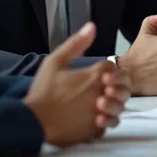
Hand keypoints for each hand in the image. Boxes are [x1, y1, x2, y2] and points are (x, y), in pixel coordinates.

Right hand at [25, 22, 119, 145]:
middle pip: (123, 88)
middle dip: (115, 88)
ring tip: (96, 105)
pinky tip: (92, 118)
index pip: (113, 68)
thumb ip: (76, 44)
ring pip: (119, 108)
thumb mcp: (55, 61)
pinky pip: (108, 125)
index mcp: (95, 75)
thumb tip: (92, 26)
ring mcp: (100, 114)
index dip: (106, 71)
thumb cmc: (43, 91)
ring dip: (112, 105)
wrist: (33, 121)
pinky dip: (104, 122)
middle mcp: (102, 94)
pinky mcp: (94, 130)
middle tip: (100, 91)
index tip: (96, 76)